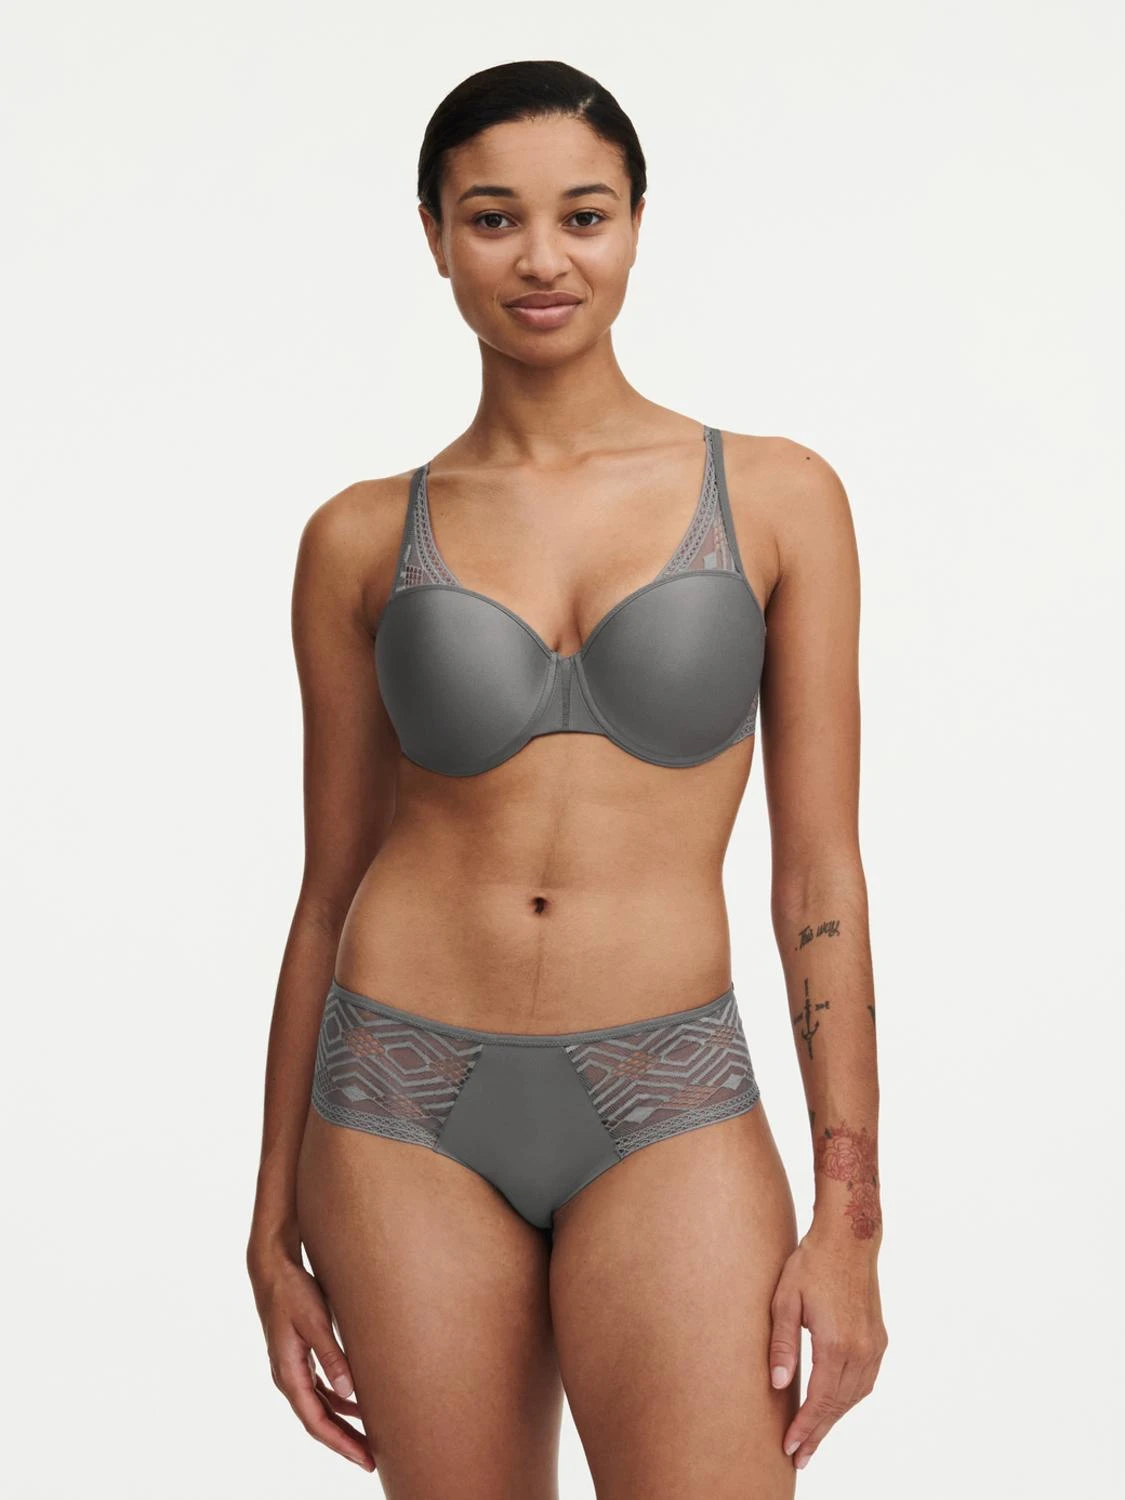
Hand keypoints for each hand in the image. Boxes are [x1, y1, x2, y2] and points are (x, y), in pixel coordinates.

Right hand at [246, 1240, 374, 1472]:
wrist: (273, 1268)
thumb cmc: (293, 1291)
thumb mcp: (315, 1321)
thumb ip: (332, 1356)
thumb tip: (348, 1393)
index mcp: (289, 1374)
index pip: (317, 1422)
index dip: (341, 1443)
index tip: (364, 1459)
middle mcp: (288, 1377)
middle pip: (319, 1421)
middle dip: (345, 1441)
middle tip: (372, 1460)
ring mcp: (292, 1368)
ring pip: (319, 1407)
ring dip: (343, 1423)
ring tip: (369, 1438)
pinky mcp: (299, 1356)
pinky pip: (319, 1389)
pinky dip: (338, 1401)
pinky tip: (356, 1404)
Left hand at [767, 1226, 887, 1470]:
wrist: (848, 1239)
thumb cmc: (811, 1264)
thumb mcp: (785, 1300)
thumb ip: (782, 1344)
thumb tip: (777, 1385)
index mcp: (835, 1343)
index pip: (819, 1400)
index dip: (805, 1427)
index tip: (790, 1448)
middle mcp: (860, 1350)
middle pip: (838, 1405)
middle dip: (818, 1433)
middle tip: (800, 1456)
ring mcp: (873, 1345)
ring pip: (854, 1396)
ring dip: (834, 1418)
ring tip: (814, 1435)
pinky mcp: (879, 1339)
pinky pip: (865, 1381)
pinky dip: (849, 1398)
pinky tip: (835, 1404)